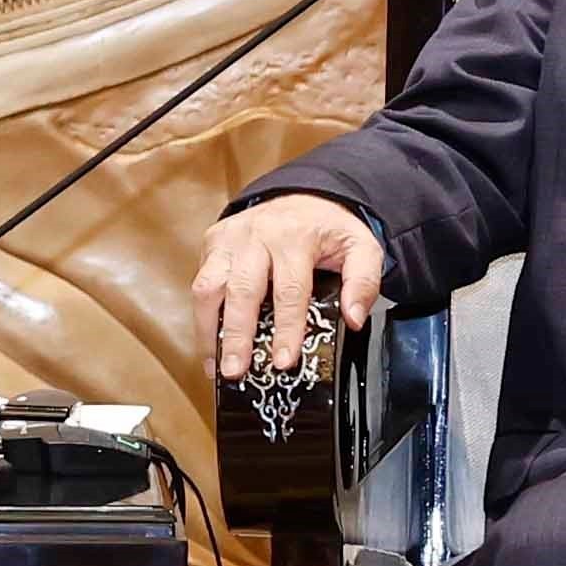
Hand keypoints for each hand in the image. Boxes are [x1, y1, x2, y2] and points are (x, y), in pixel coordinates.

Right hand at [192, 196, 384, 380]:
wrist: (303, 195)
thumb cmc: (329, 229)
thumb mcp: (361, 246)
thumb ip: (364, 281)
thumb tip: (352, 318)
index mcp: (294, 237)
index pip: (289, 289)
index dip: (286, 329)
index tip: (284, 361)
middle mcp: (256, 235)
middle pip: (241, 290)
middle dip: (237, 335)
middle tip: (236, 371)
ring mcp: (229, 239)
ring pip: (208, 286)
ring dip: (209, 330)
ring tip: (217, 366)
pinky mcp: (213, 243)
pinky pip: (201, 284)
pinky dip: (202, 319)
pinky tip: (211, 347)